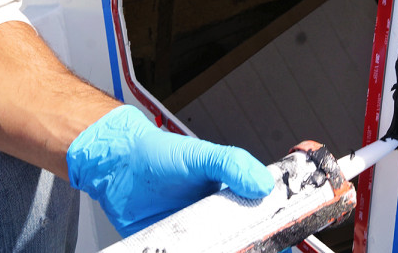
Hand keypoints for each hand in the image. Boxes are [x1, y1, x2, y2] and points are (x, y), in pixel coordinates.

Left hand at [67, 105, 273, 235]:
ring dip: (222, 251)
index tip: (281, 239)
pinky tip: (183, 252)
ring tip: (218, 247)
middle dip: (246, 247)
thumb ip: (233, 165)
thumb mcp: (201, 155)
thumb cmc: (160, 155)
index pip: (259, 220)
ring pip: (216, 252)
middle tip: (245, 247)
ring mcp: (191, 238)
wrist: (117, 166)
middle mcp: (213, 221)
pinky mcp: (168, 249)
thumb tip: (263, 185)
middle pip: (239, 243)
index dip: (272, 232)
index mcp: (230, 198)